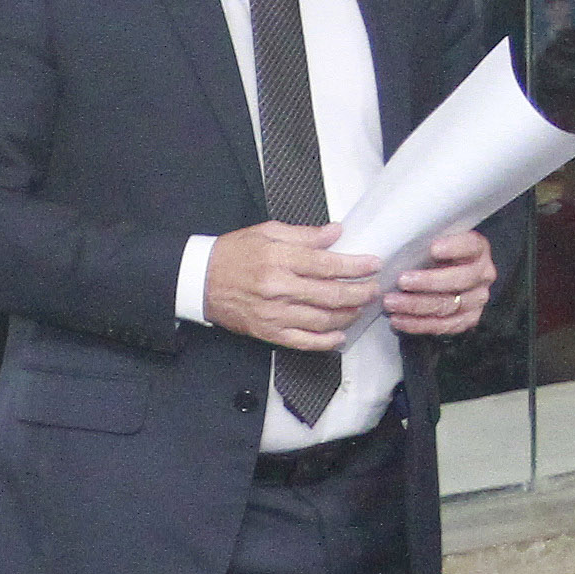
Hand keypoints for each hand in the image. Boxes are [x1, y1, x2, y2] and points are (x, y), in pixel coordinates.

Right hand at [205, 220, 383, 350]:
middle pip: (330, 295)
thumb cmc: (233, 253)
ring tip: (361, 307)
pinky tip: (340, 336)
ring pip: (322, 320)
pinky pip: (303, 341)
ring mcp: (274, 314)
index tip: (373, 264)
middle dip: (359, 293)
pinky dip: (326, 341)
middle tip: (374, 289)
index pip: (327, 264)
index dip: (355, 266)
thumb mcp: (266, 232)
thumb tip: (335, 233)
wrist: (200, 281)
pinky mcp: (268, 332)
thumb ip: (304, 234)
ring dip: (348, 315)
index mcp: (279, 259)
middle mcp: (278, 288)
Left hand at [382, 223, 496, 335]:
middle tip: (401, 281)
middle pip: (460, 280)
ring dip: (416, 306)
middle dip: (428, 281)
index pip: (471, 246)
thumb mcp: (431, 242)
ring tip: (391, 303)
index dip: (454, 247)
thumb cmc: (432, 256)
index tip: (433, 249)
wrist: (443, 278)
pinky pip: (443, 326)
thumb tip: (390, 250)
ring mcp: (477, 299)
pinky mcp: (468, 320)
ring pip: (449, 306)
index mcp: (478, 249)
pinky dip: (418, 324)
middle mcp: (483, 274)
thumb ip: (420, 243)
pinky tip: (399, 320)